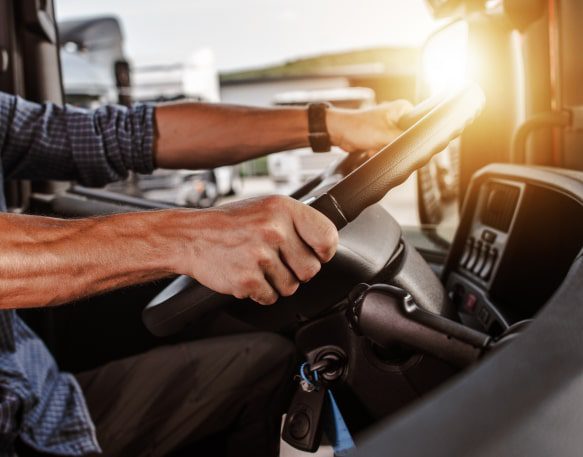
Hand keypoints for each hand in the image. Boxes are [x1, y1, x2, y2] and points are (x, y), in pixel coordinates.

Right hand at [174, 195, 338, 304]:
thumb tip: (326, 244)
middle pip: (311, 269)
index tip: (316, 254)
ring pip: (291, 286)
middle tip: (277, 261)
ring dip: (277, 282)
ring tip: (258, 266)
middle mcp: (274, 230)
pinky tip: (248, 275)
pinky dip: (260, 292)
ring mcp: (260, 255)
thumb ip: (296, 223)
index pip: (327, 236)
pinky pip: (270, 297)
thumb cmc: (231, 223)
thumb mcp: (266, 208)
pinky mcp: (247, 279)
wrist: (191, 236)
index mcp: (283, 208)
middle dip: (296, 271)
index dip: (324, 251)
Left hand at [327, 100, 412, 153]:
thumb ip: (404, 140)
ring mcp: (389, 125)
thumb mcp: (385, 136)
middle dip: (394, 145)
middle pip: (407, 136)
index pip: (418, 125)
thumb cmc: (358, 128)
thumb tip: (418, 146)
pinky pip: (387, 147)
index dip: (412, 137)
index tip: (400, 142)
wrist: (339, 132)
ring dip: (385, 149)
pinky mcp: (382, 135)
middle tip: (383, 144)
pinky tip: (370, 148)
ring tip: (374, 146)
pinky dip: (379, 150)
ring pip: (396, 144)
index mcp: (402, 108)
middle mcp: (398, 115)